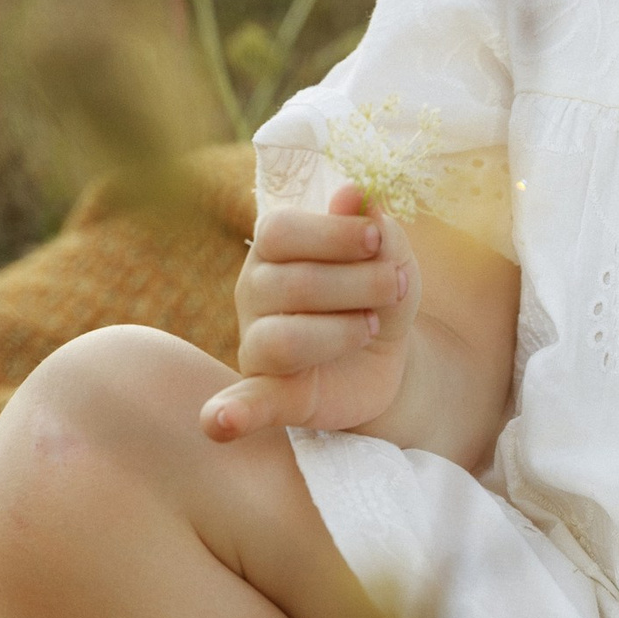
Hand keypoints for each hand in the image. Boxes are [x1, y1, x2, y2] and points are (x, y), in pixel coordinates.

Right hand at [200, 180, 420, 441]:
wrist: (388, 354)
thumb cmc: (378, 290)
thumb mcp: (389, 256)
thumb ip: (373, 228)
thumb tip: (355, 192)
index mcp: (276, 248)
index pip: (280, 231)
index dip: (331, 234)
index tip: (377, 240)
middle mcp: (255, 292)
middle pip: (291, 283)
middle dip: (358, 283)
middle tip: (396, 286)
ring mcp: (257, 344)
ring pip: (282, 339)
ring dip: (340, 333)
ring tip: (372, 327)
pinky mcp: (273, 394)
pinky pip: (244, 404)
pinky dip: (231, 414)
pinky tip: (221, 425)